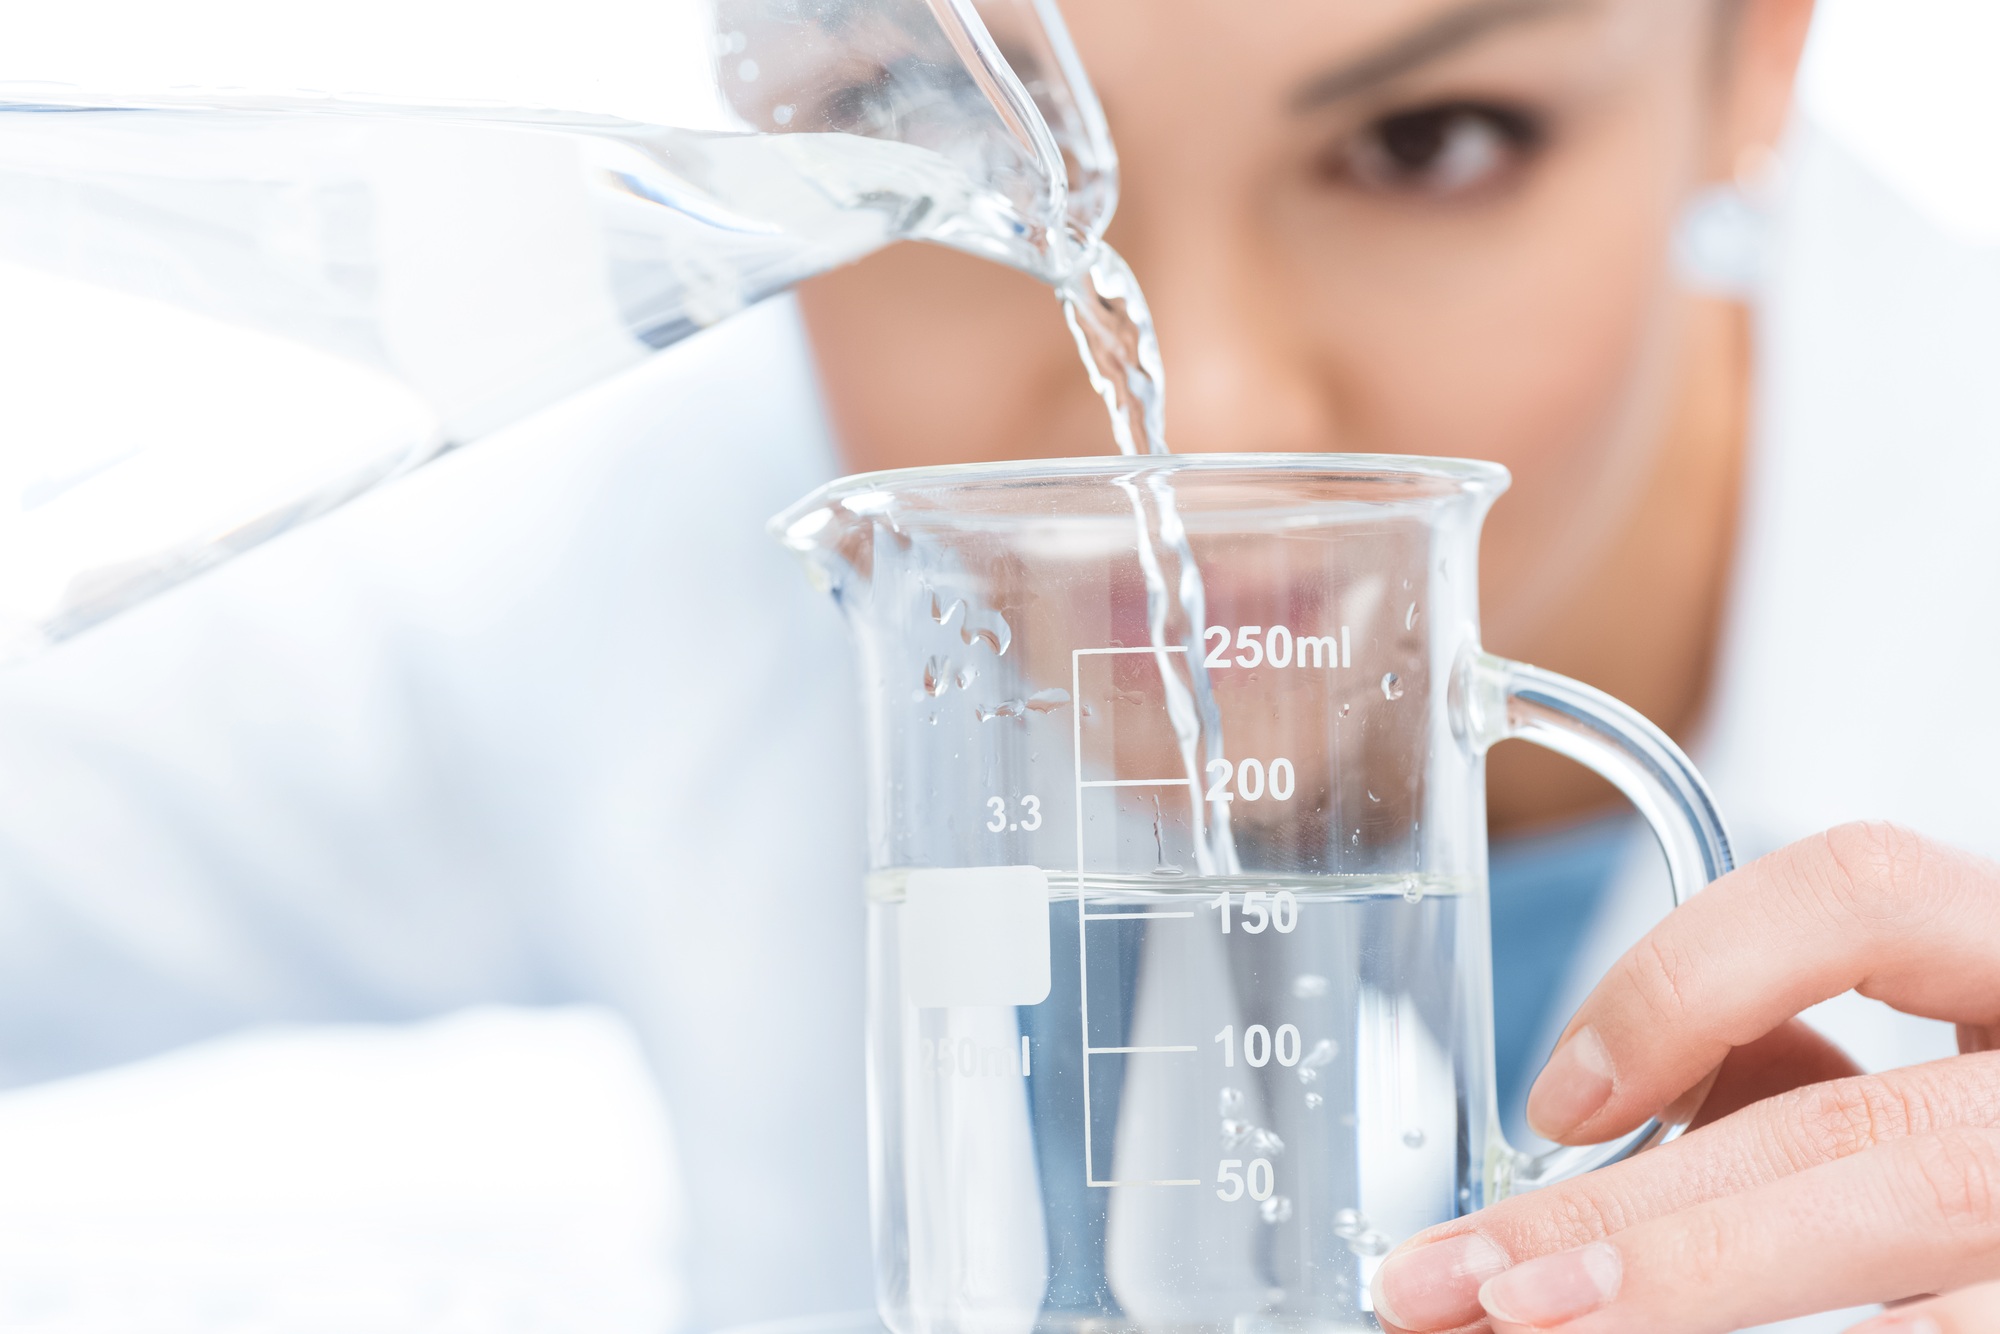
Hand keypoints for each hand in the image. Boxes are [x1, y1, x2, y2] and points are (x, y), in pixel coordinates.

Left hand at [1368, 822, 1999, 1333]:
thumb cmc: (1995, 1094)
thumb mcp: (1936, 1014)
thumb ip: (1792, 1041)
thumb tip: (1614, 1104)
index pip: (1861, 893)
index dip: (1688, 979)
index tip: (1555, 1098)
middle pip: (1853, 1143)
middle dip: (1628, 1232)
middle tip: (1448, 1284)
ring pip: (1914, 1285)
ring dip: (1695, 1310)